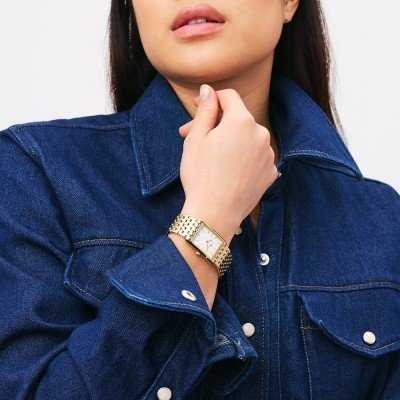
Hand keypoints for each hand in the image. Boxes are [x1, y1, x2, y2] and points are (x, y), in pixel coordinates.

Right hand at [179, 84, 278, 244]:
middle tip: (192, 137)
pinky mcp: (270, 173)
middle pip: (238, 119)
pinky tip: (227, 171)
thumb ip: (206, 109)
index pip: (229, 96)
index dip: (211, 99)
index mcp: (242, 121)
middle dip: (216, 124)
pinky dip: (243, 158)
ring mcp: (269, 155)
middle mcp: (261, 134)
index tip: (198, 108)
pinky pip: (256, 157)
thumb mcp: (195, 138)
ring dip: (230, 142)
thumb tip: (209, 90)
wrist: (214, 214)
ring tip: (211, 158)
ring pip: (247, 138)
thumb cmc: (200, 175)